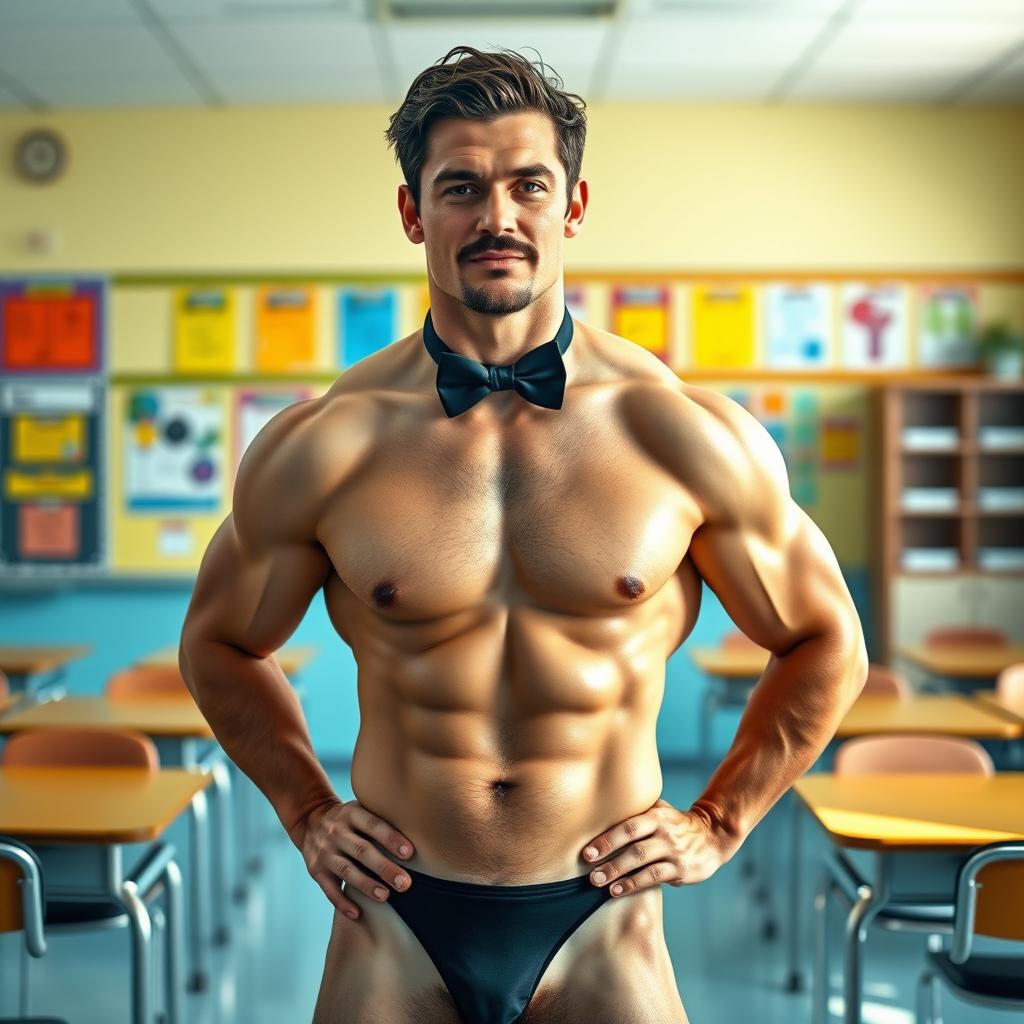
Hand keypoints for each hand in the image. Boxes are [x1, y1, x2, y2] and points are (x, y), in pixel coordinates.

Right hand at [297, 799, 414, 920]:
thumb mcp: (360, 808)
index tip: (410, 853)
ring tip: (386, 896)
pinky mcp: (316, 870)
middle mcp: (336, 832)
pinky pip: (329, 889)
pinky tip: (358, 913)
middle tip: (405, 883)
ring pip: (346, 870)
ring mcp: (324, 852)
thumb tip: (419, 830)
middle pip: (362, 850)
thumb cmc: (349, 818)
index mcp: (351, 813)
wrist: (310, 820)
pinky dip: (342, 902)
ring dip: (366, 885)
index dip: (391, 838)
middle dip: (384, 868)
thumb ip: (381, 818)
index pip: (373, 825)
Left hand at [580, 798, 728, 897]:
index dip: (607, 839)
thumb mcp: (661, 809)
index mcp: (656, 815)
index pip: (628, 826)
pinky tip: (617, 891)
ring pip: (642, 864)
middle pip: (633, 846)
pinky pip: (653, 878)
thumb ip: (637, 810)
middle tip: (589, 873)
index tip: (587, 852)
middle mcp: (665, 832)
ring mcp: (674, 852)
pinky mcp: (680, 870)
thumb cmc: (676, 823)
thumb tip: (602, 812)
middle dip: (609, 860)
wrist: (712, 836)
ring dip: (618, 875)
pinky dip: (633, 884)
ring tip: (599, 883)